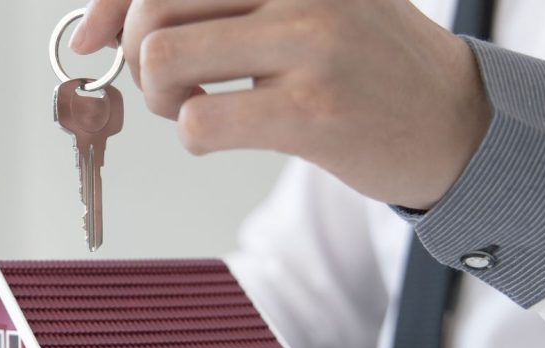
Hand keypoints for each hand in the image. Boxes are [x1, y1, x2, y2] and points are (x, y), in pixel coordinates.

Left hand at [70, 0, 490, 209]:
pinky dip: (193, 136)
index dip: (110, 4)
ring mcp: (309, 40)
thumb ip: (208, 4)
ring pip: (162, 56)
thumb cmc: (358, 60)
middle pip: (152, 7)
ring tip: (199, 106)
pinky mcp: (312, 111)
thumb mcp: (294, 2)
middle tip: (172, 83)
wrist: (454, 119)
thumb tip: (95, 31)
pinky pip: (197, 121)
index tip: (90, 39)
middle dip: (139, 55)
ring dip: (161, 96)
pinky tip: (227, 133)